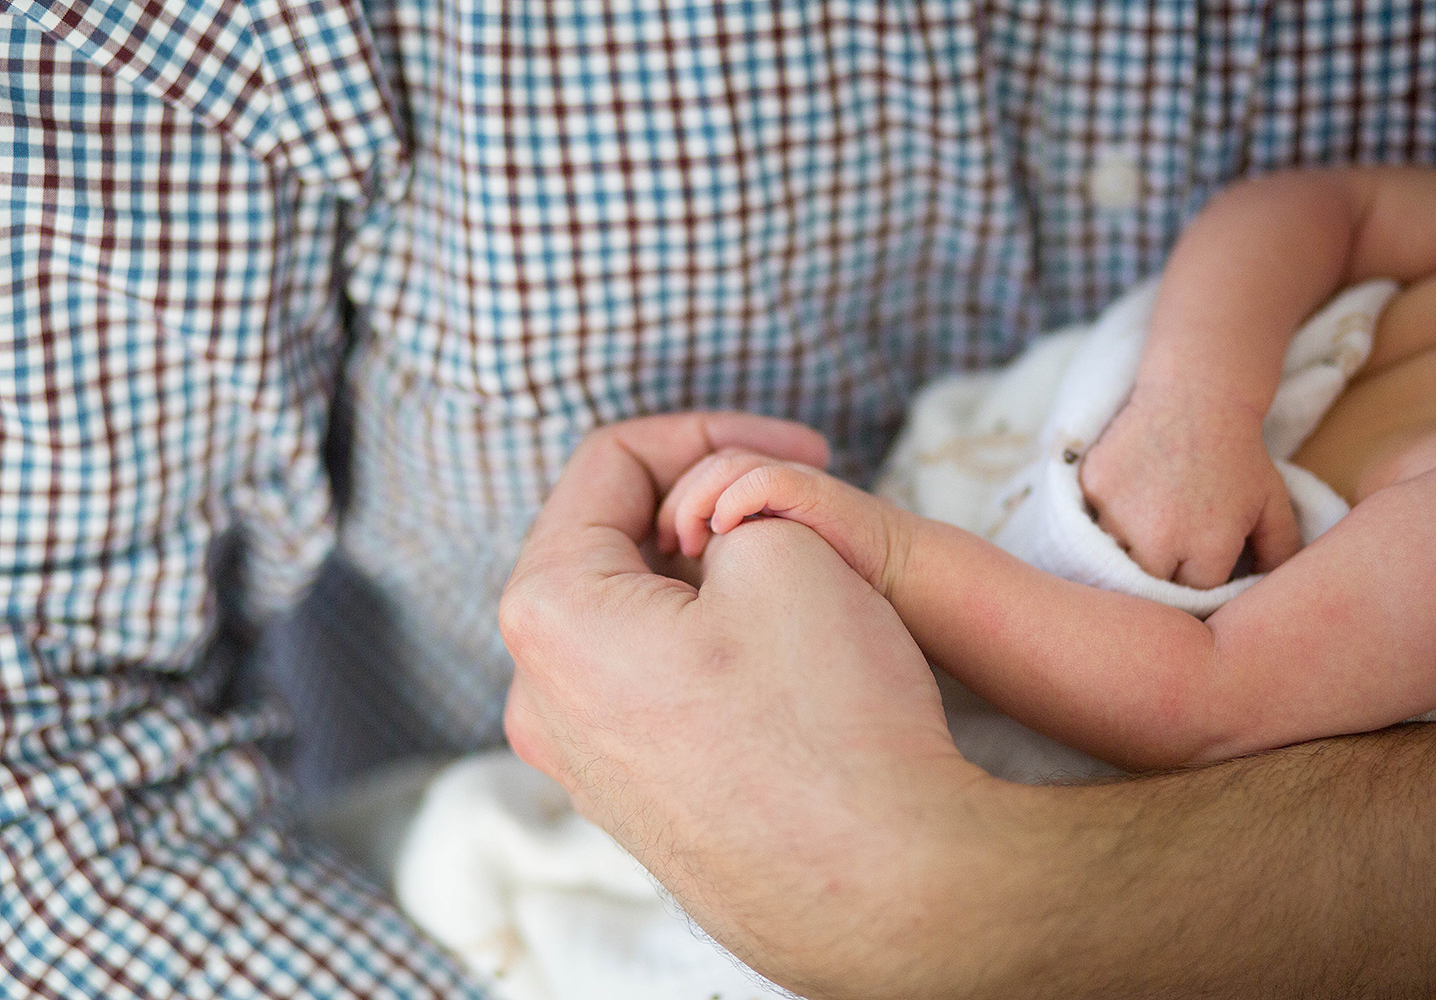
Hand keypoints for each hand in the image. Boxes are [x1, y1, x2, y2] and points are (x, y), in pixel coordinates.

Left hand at [499, 413, 986, 998]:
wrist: (882, 888)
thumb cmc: (827, 711)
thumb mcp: (782, 543)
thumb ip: (723, 502)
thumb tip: (706, 532)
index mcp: (549, 610)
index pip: (610, 463)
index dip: (712, 430)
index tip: (806, 444)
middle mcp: (539, 693)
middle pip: (611, 543)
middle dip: (702, 503)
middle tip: (800, 503)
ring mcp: (578, 760)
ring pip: (632, 615)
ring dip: (705, 575)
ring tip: (793, 577)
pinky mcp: (628, 802)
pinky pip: (651, 682)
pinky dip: (704, 642)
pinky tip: (777, 654)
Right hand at [1080, 389, 1300, 587]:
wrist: (1196, 396)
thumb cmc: (1239, 456)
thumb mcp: (1273, 506)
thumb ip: (1279, 555)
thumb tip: (1271, 598)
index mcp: (1208, 549)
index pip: (1191, 595)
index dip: (1194, 580)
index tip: (1196, 565)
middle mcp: (1159, 539)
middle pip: (1147, 586)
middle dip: (1158, 573)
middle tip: (1168, 549)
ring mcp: (1118, 514)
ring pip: (1112, 556)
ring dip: (1125, 547)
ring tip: (1146, 519)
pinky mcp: (1092, 489)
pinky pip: (1091, 521)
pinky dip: (1104, 515)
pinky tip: (1128, 494)